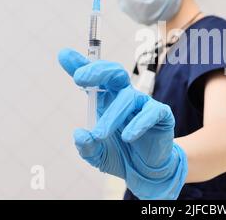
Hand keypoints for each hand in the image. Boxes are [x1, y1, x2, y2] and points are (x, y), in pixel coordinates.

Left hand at [58, 48, 187, 199]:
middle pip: (114, 73)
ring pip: (127, 97)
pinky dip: (139, 123)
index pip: (94, 79)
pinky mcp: (160, 114)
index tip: (64, 55)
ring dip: (112, 115)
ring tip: (99, 135)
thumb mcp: (98, 156)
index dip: (80, 64)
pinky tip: (129, 136)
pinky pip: (151, 112)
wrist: (147, 171)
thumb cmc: (122, 155)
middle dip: (97, 71)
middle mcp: (124, 96)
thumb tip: (80, 134)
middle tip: (79, 78)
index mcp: (106, 100)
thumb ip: (87, 147)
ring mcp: (142, 104)